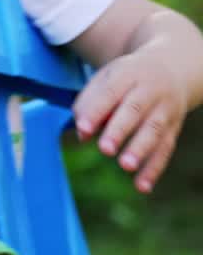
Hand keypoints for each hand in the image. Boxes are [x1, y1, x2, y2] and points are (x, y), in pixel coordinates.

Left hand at [73, 46, 186, 192]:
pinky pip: (165, 149)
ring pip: (154, 130)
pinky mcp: (173, 128)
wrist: (170, 68)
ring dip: (140, 150)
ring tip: (125, 165)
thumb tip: (81, 134)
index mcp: (127, 74)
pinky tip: (141, 186)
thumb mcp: (105, 79)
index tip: (82, 129)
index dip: (96, 111)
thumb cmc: (125, 79)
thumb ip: (88, 103)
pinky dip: (154, 169)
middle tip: (104, 149)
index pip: (110, 92)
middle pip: (134, 111)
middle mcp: (150, 91)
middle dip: (119, 131)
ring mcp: (165, 110)